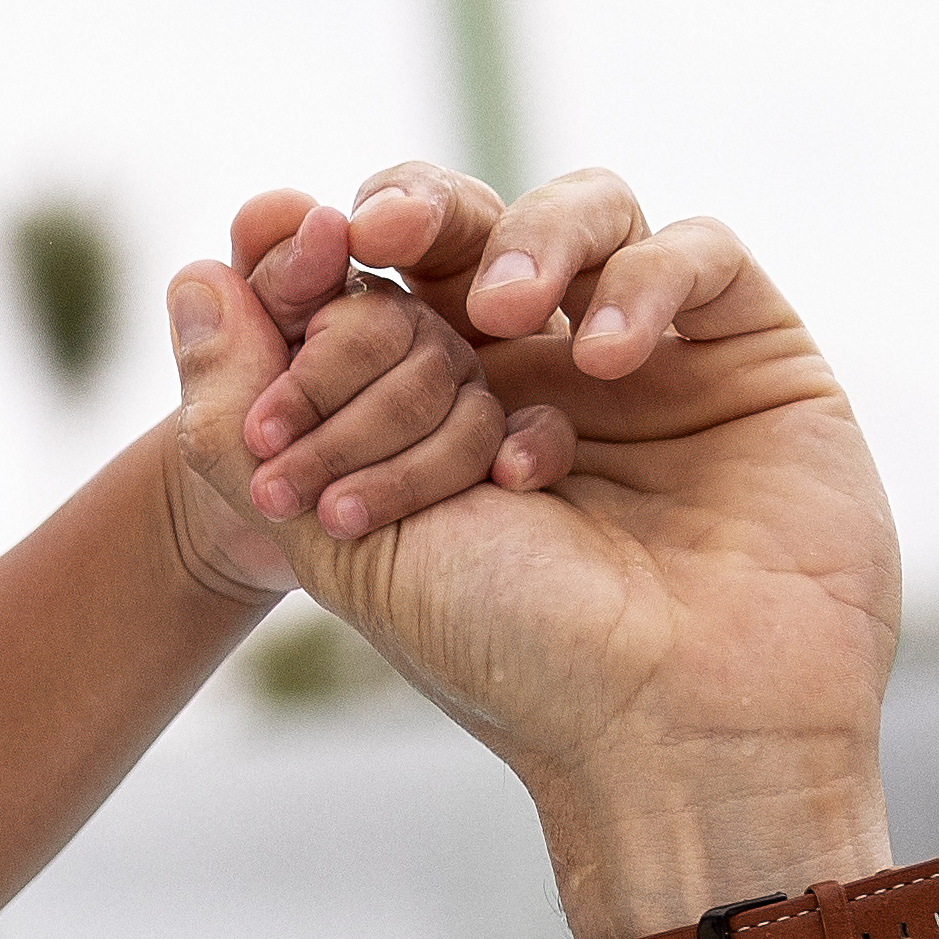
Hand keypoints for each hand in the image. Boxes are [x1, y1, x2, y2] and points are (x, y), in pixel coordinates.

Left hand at [178, 164, 902, 914]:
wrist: (670, 730)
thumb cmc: (507, 655)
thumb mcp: (340, 542)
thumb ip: (246, 419)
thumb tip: (188, 277)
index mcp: (429, 417)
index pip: (371, 289)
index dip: (325, 259)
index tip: (281, 252)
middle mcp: (536, 375)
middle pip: (470, 229)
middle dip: (413, 209)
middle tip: (378, 231)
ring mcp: (645, 357)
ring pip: (584, 215)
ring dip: (526, 240)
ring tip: (500, 314)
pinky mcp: (750, 351)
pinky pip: (699, 252)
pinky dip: (641, 281)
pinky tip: (603, 358)